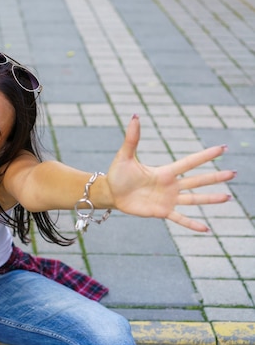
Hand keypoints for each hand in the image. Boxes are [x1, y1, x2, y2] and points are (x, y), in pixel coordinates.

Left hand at [106, 115, 235, 231]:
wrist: (110, 193)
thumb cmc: (117, 174)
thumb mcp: (125, 155)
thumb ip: (132, 138)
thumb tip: (135, 116)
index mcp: (165, 172)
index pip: (189, 162)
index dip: (205, 156)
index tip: (222, 149)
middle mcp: (170, 186)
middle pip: (197, 181)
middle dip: (215, 177)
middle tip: (233, 173)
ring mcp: (167, 199)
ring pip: (193, 199)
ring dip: (210, 199)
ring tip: (227, 197)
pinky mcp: (161, 212)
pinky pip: (180, 219)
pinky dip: (192, 224)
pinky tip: (206, 229)